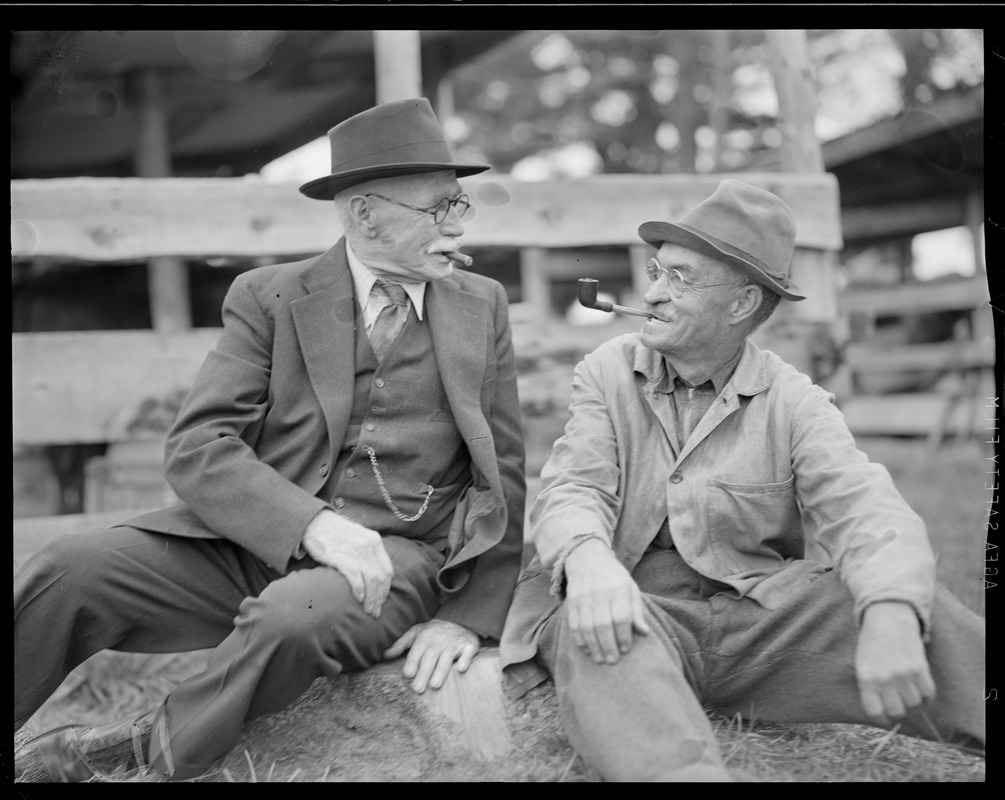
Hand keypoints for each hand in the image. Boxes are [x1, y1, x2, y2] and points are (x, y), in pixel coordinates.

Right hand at [302, 511, 393, 617]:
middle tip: (375, 612)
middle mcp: (368, 546)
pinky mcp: (341, 557)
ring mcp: (355, 551)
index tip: (381, 600)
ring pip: (371, 580)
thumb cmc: (336, 531)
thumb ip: (368, 551)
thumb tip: (375, 574)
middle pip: (381, 578)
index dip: (386, 589)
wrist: (315, 521)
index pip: (388, 570)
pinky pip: (355, 577)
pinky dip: (359, 590)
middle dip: (380, 598)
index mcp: (375, 541)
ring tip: (368, 610)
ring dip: (371, 599)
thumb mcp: (359, 536)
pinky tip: (358, 599)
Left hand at [383, 619, 479, 692]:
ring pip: (447, 658)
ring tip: (435, 685)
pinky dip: (465, 660)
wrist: (460, 619)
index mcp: (425, 638)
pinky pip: (467, 652)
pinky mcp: (469, 645)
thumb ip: (401, 644)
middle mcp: (439, 641)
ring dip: (441, 671)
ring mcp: (454, 643)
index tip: (407, 675)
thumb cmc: (433, 632)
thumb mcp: (416, 633)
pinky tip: (461, 669)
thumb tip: (384, 655)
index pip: (417, 651)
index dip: (412, 663)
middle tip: (418, 689)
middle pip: (430, 658)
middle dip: (424, 673)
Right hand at [563, 537, 650, 663]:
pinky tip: (586, 649)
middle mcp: (600, 593)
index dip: (624, 636)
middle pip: (603, 625)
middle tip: (613, 660)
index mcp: (619, 589)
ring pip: (587, 627)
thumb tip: (644, 633)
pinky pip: (574, 624)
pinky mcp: (572, 601)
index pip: (621, 617)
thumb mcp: (630, 588)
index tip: (626, 649)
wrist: (587, 557)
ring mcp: (584, 597)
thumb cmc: (614, 577)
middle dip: (608, 646)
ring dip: (593, 646)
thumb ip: (636, 611)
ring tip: (600, 659)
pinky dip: (579, 639)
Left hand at [855, 601, 935, 724]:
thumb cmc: (872, 643)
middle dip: (898, 709)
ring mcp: (903, 674)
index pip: (874, 712)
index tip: (886, 716)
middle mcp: (884, 679)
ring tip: (908, 687)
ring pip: (914, 703)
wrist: (887, 617)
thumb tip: (885, 713)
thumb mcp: (863, 665)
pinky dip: (927, 694)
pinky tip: (920, 685)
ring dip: (913, 699)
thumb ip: (871, 688)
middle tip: (899, 700)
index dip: (882, 718)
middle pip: (897, 711)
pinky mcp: (920, 668)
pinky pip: (929, 693)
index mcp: (866, 679)